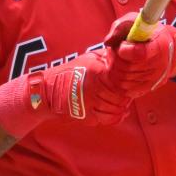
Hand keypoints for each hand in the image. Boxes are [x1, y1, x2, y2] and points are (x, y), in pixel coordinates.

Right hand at [0, 50, 131, 134]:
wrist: (47, 91)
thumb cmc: (69, 72)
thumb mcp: (87, 58)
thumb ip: (106, 58)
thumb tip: (123, 56)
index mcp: (95, 72)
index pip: (121, 81)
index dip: (127, 84)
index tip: (128, 84)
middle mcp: (93, 88)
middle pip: (120, 97)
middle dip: (125, 98)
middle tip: (127, 97)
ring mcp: (89, 103)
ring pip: (116, 109)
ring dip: (121, 108)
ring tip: (122, 105)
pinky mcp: (85, 116)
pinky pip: (107, 119)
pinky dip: (116, 118)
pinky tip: (119, 114)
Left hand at [104, 12, 175, 97]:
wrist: (164, 48)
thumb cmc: (147, 33)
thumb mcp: (135, 22)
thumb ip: (121, 26)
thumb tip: (109, 41)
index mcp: (161, 45)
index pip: (141, 54)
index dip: (127, 51)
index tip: (122, 46)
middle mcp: (160, 65)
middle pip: (128, 67)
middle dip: (118, 57)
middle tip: (120, 49)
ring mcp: (154, 79)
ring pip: (123, 77)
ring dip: (116, 66)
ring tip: (122, 57)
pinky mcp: (146, 89)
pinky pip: (123, 87)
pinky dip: (118, 76)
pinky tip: (124, 67)